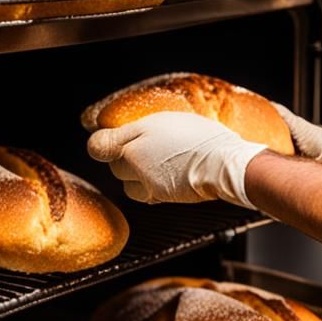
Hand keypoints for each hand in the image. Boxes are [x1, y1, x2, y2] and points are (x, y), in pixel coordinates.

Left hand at [87, 112, 267, 206]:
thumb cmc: (197, 139)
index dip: (102, 142)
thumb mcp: (160, 122)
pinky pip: (148, 193)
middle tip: (145, 145)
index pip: (99, 146)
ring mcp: (149, 185)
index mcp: (132, 144)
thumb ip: (127, 132)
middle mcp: (136, 168)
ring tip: (158, 162)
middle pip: (116, 166)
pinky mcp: (164, 198)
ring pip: (130, 183)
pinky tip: (169, 174)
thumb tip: (98, 142)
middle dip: (124, 158)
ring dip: (137, 175)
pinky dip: (152, 186)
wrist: (224, 164)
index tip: (105, 140)